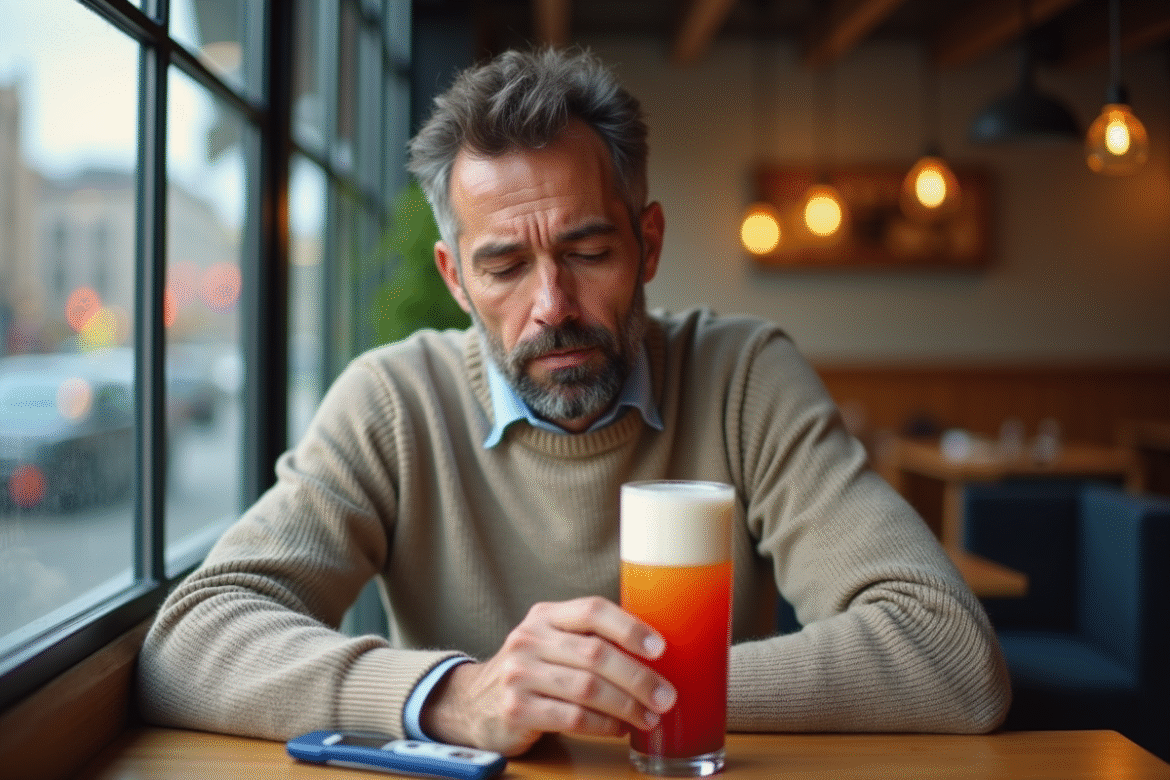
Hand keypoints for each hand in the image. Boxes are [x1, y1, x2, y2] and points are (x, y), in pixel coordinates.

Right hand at [419, 596, 676, 755]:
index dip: (629, 627)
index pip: (592, 610)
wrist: (473, 703)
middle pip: (595, 654)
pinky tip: (619, 728)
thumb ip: (589, 640)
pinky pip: (572, 717)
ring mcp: (519, 674)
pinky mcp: (516, 709)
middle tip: (666, 696)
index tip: (660, 648)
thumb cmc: (531, 672)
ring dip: (627, 706)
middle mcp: (529, 639)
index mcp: (545, 616)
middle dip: (638, 678)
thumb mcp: (551, 643)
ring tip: (649, 717)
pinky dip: (604, 725)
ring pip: (587, 688)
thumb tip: (654, 654)